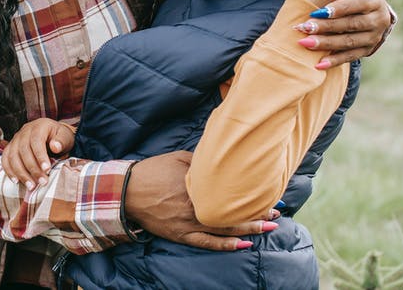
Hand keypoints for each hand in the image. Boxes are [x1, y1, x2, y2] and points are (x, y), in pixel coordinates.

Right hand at [1, 118, 74, 189]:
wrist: (53, 136)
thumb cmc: (60, 139)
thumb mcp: (66, 137)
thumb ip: (61, 141)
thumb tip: (55, 146)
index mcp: (39, 126)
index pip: (36, 140)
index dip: (40, 156)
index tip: (47, 169)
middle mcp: (25, 131)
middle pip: (23, 150)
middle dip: (32, 168)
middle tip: (42, 182)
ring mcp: (16, 139)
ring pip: (12, 156)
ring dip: (21, 173)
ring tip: (31, 186)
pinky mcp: (10, 148)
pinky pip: (5, 159)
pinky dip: (9, 171)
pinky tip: (16, 181)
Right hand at [124, 151, 278, 250]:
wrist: (125, 191)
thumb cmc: (153, 171)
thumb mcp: (179, 158)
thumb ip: (202, 163)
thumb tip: (222, 162)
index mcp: (196, 186)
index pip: (230, 191)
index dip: (251, 193)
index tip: (270, 192)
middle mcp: (195, 206)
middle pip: (231, 211)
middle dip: (256, 212)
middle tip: (277, 212)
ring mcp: (188, 223)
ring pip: (224, 229)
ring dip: (248, 229)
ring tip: (269, 227)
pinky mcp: (181, 235)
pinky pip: (207, 243)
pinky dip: (226, 245)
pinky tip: (243, 245)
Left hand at [295, 0, 392, 66]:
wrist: (374, 15)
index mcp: (376, 0)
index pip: (358, 3)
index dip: (339, 7)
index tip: (317, 10)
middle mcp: (379, 19)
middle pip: (351, 24)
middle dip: (325, 26)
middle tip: (304, 27)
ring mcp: (374, 37)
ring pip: (348, 41)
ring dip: (325, 43)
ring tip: (305, 42)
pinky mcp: (367, 50)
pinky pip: (349, 57)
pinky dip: (333, 61)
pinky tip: (317, 64)